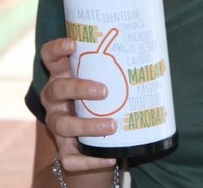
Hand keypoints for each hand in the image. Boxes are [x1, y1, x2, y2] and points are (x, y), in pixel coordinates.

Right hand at [39, 38, 117, 172]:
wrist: (93, 140)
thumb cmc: (100, 101)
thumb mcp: (101, 82)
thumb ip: (114, 70)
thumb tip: (153, 53)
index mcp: (61, 77)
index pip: (49, 57)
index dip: (56, 49)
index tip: (73, 43)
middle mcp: (53, 100)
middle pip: (57, 90)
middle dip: (79, 88)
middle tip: (104, 91)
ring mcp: (56, 124)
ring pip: (62, 125)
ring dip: (87, 125)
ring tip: (112, 126)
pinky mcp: (64, 150)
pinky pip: (70, 157)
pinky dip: (90, 160)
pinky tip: (109, 158)